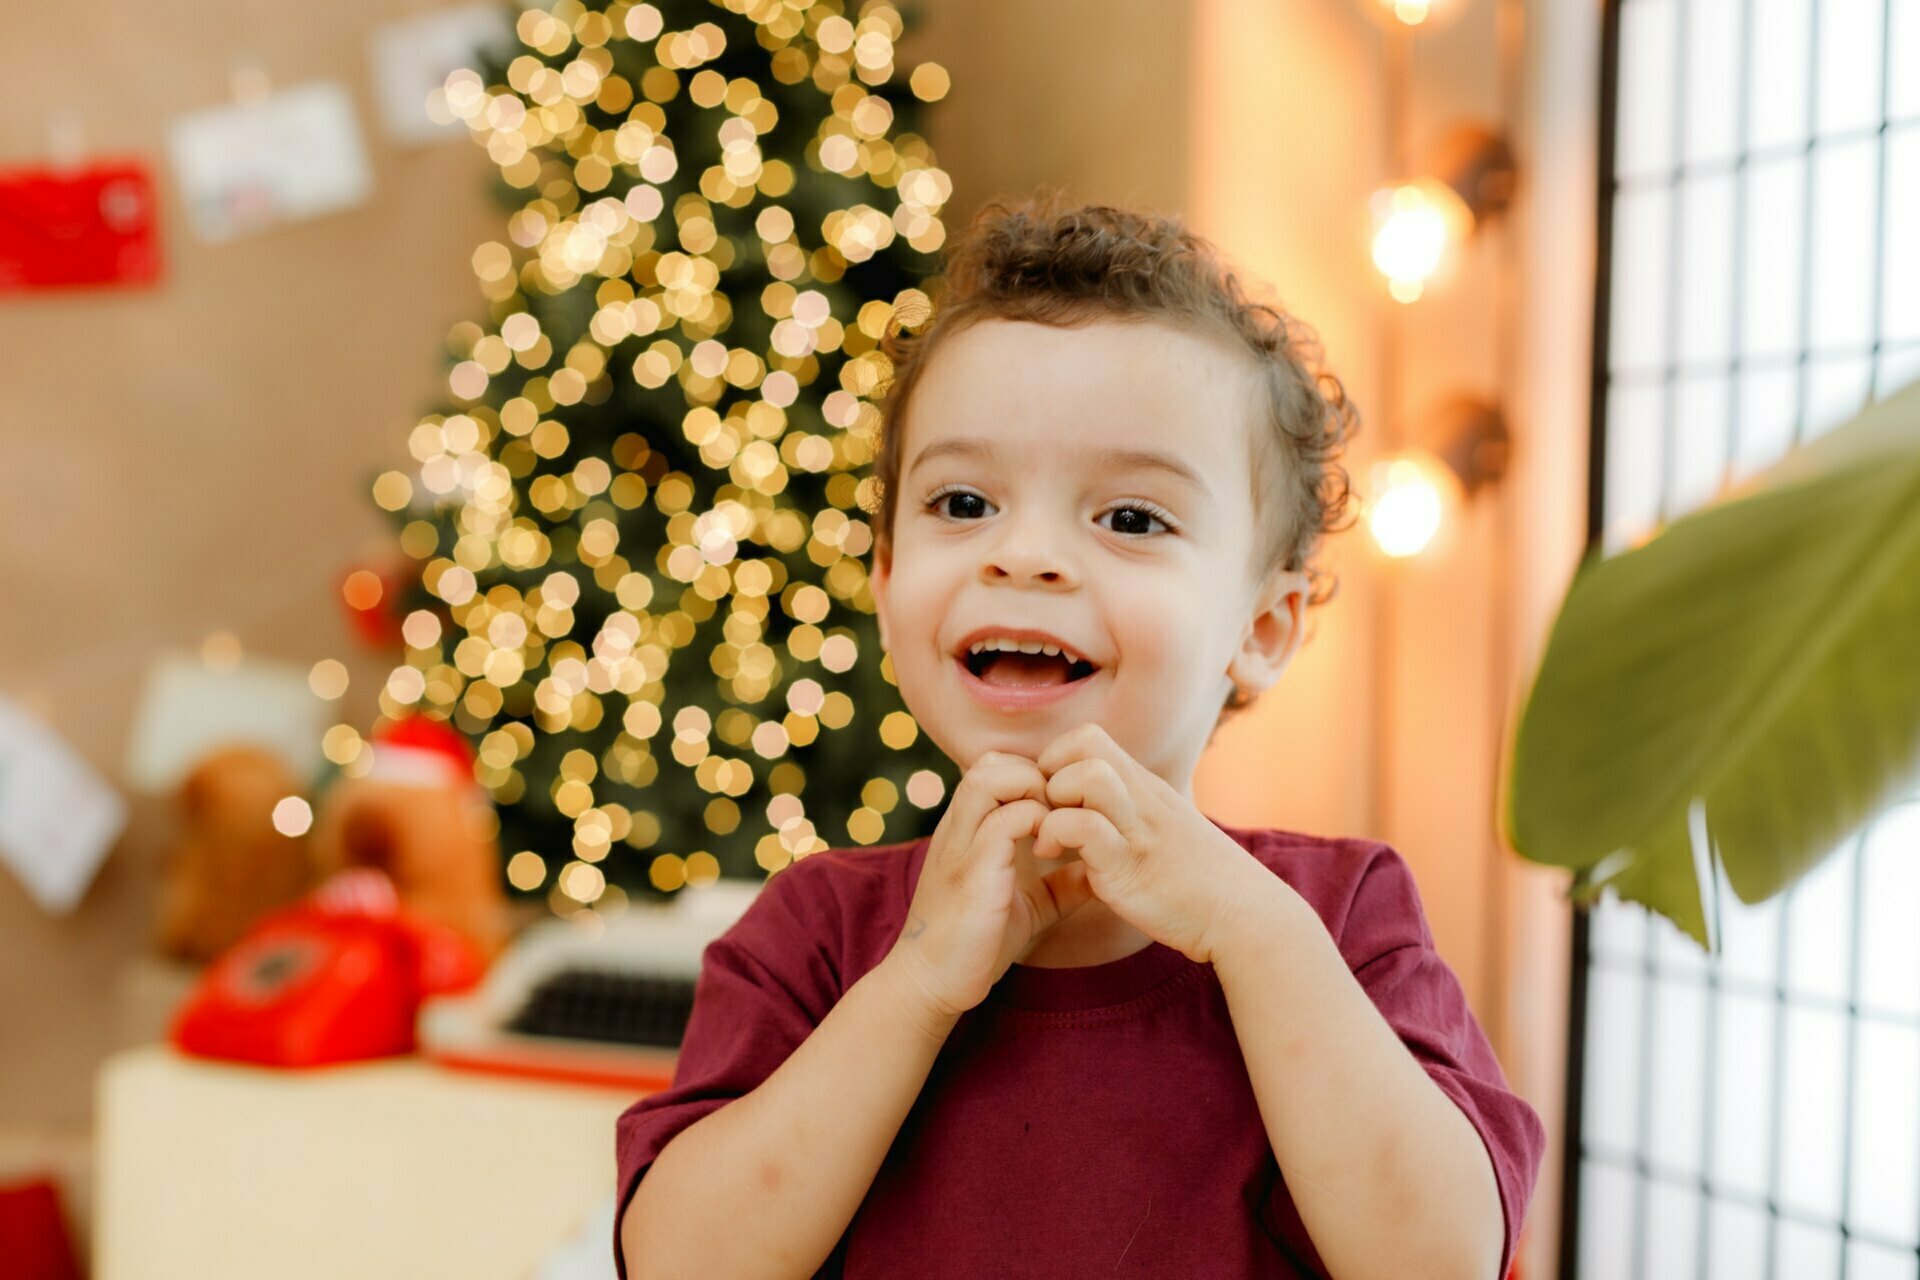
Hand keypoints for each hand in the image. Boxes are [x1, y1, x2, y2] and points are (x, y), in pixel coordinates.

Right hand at [884, 751, 1095, 1031]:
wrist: (931, 984)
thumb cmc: (977, 945)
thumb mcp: (1028, 907)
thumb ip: (1060, 885)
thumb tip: (1100, 872)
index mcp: (968, 830)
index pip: (996, 767)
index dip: (1034, 777)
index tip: (1063, 811)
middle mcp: (958, 828)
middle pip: (991, 762)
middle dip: (1035, 776)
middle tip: (1063, 815)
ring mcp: (960, 847)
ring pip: (990, 778)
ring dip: (1031, 791)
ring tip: (1054, 826)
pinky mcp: (971, 873)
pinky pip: (1003, 822)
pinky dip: (1035, 824)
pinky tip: (1050, 851)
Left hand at [1033, 723, 1264, 964]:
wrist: (1244, 917)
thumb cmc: (1200, 881)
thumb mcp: (1162, 829)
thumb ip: (1127, 811)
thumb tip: (1088, 807)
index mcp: (1144, 787)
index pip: (1089, 736)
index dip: (1056, 758)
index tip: (1050, 798)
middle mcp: (1142, 797)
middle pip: (1084, 741)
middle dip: (1048, 772)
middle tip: (1044, 813)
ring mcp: (1138, 829)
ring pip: (1088, 776)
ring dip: (1054, 801)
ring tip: (1048, 836)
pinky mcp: (1131, 866)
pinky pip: (1086, 828)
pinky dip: (1058, 835)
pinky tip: (1053, 858)